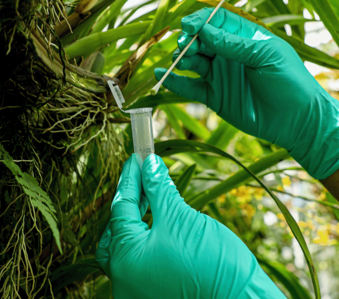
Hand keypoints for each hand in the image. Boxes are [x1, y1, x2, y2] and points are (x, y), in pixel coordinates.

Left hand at [96, 154, 329, 298]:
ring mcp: (134, 288)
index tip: (138, 157)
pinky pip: (136, 260)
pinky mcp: (149, 293)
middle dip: (128, 202)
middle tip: (144, 178)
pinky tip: (157, 222)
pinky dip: (143, 239)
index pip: (120, 207)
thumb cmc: (211, 263)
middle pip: (115, 229)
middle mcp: (121, 277)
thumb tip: (149, 164)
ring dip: (136, 221)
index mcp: (123, 258)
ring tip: (152, 197)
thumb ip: (159, 189)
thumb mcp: (180, 217)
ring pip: (124, 246)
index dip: (131, 178)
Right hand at [154, 7, 338, 179]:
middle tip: (184, 46)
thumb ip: (234, 45)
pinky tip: (162, 76)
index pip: (216, 22)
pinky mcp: (213, 97)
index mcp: (244, 38)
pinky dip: (175, 83)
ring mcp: (219, 76)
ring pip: (192, 63)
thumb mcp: (265, 56)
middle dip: (188, 41)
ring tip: (178, 61)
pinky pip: (189, 88)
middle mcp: (228, 55)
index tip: (188, 26)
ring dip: (181, 59)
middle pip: (200, 41)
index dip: (200, 22)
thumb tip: (205, 32)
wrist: (294, 119)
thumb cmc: (288, 81)